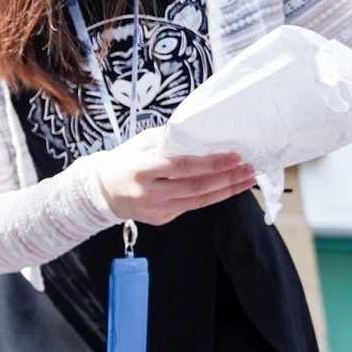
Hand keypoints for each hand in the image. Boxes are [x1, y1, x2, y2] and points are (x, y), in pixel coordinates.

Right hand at [90, 125, 258, 224]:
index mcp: (141, 170)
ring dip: (226, 190)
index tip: (234, 157)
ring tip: (247, 179)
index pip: (182, 167)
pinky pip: (191, 207)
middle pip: (195, 187)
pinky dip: (212, 197)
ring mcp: (156, 209)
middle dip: (226, 178)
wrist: (102, 192)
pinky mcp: (161, 218)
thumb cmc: (124, 162)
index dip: (210, 163)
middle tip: (249, 168)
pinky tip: (227, 187)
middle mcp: (149, 193)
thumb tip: (202, 133)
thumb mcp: (140, 143)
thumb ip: (168, 139)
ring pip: (198, 202)